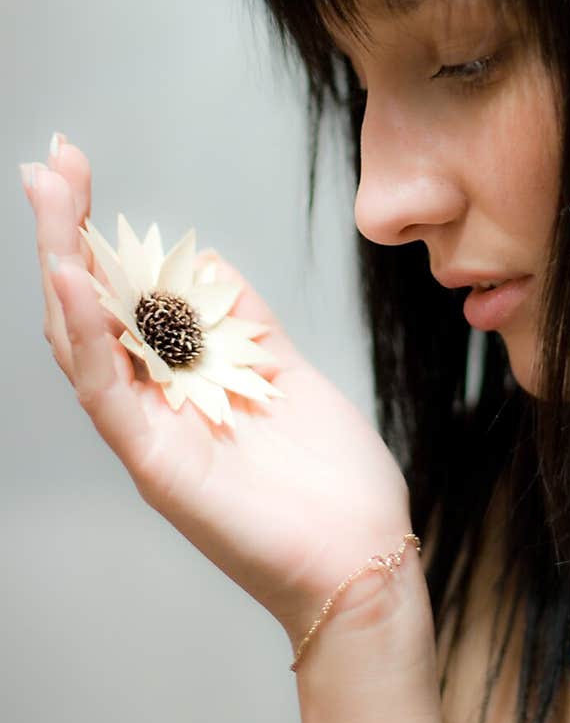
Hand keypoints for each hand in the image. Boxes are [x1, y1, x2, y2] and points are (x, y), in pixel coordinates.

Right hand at [21, 137, 413, 642]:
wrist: (364, 560)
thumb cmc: (329, 480)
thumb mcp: (286, 373)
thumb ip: (245, 322)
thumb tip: (207, 262)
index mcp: (181, 382)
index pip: (123, 297)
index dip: (98, 234)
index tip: (80, 170)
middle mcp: (152, 405)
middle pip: (92, 309)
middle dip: (70, 232)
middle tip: (52, 162)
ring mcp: (149, 434)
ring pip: (85, 342)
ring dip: (65, 265)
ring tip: (52, 196)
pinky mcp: (156, 464)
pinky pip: (108, 393)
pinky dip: (88, 336)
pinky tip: (75, 280)